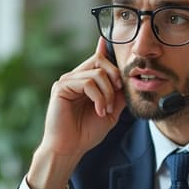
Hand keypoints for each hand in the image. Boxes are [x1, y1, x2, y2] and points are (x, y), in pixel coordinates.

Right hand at [27, 38, 125, 188]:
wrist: (70, 149)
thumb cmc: (86, 133)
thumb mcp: (110, 111)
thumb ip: (117, 95)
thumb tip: (127, 81)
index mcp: (84, 82)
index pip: (96, 60)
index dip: (103, 49)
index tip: (107, 39)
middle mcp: (74, 78)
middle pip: (99, 60)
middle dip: (115, 76)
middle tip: (119, 93)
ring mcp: (66, 81)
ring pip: (97, 73)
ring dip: (108, 93)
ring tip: (105, 110)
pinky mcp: (61, 87)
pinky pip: (87, 82)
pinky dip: (98, 96)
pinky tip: (99, 110)